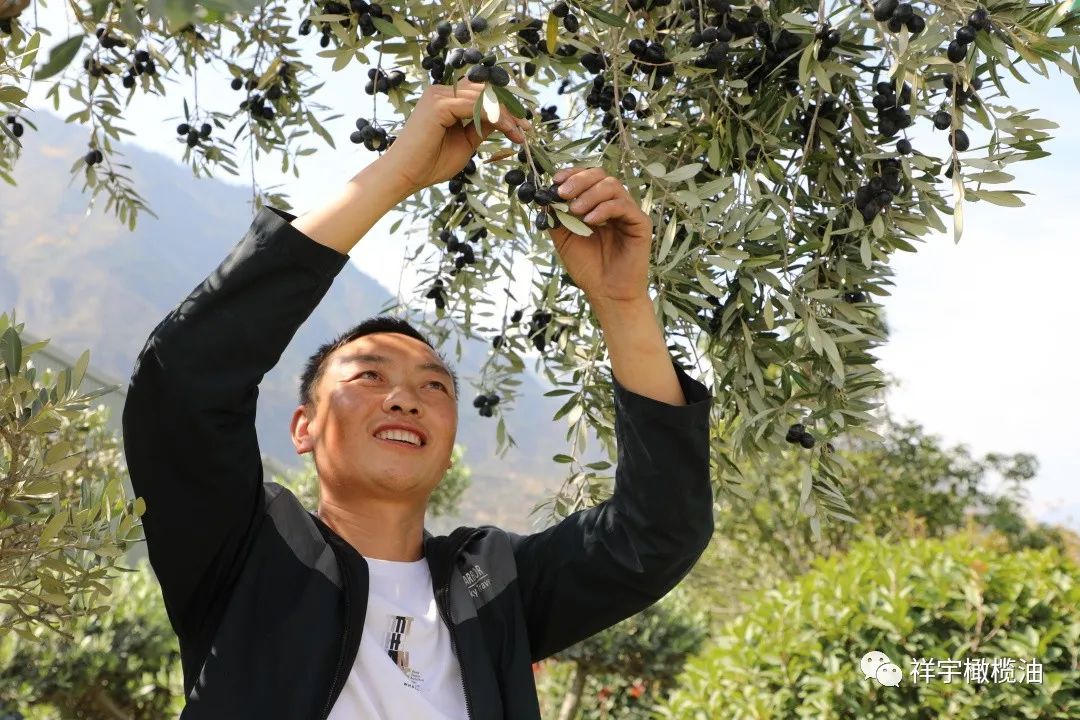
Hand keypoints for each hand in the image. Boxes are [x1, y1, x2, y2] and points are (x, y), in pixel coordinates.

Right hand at [379, 78, 529, 195]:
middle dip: (510, 108)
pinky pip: (476, 106)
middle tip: (527, 127)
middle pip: (486, 91)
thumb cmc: (430, 164)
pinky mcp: (438, 105)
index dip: (505, 106)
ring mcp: (439, 95)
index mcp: (446, 98)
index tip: (524, 125)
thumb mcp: (466, 143)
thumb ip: (481, 128)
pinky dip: (496, 117)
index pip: (482, 93)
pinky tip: (508, 130)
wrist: (405, 176)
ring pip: (484, 97)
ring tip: (520, 133)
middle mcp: (442, 91)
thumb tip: (503, 119)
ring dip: (506, 114)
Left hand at [548, 167, 654, 304]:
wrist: (606, 293)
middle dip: (579, 180)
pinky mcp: (641, 223)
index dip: (572, 174)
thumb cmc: (588, 267)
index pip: (587, 178)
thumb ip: (556, 217)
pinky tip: (591, 220)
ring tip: (575, 211)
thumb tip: (543, 196)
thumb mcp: (564, 239)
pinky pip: (623, 205)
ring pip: (612, 186)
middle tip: (563, 193)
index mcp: (596, 204)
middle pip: (600, 175)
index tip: (555, 180)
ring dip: (589, 194)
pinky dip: (604, 208)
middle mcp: (613, 204)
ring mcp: (628, 212)